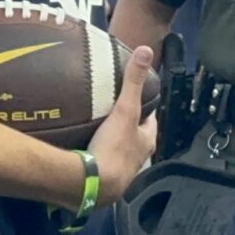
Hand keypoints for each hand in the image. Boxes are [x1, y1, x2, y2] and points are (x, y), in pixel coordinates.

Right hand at [87, 45, 158, 208]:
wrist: (94, 184)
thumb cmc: (114, 147)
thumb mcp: (125, 110)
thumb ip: (132, 82)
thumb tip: (145, 50)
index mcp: (147, 139)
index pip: (150, 118)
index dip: (143, 106)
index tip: (132, 95)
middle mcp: (138, 156)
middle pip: (134, 135)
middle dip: (126, 124)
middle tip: (111, 110)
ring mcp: (121, 170)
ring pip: (119, 150)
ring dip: (111, 140)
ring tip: (96, 127)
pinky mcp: (104, 179)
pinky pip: (102, 161)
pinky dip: (97, 154)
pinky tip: (84, 148)